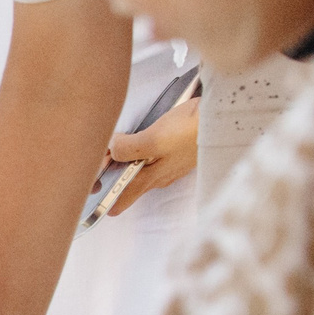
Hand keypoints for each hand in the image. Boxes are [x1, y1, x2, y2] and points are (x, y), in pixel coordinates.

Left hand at [100, 92, 198, 217]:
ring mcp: (172, 164)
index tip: (88, 197)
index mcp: (152, 178)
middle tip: (95, 173)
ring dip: (125, 165)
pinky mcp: (180, 150)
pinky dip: (141, 153)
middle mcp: (161, 176)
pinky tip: (138, 143)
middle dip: (112, 180)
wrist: (226, 116)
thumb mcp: (155, 140)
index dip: (105, 198)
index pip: (122, 197)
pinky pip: (155, 158)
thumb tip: (111, 151)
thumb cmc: (191, 129)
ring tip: (109, 156)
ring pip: (142, 171)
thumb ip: (129, 148)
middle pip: (131, 184)